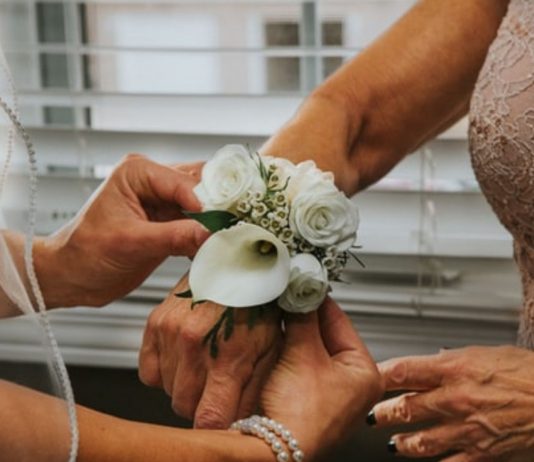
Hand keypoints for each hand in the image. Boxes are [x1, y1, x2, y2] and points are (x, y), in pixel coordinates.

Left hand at [34, 154, 209, 307]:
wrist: (72, 277)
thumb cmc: (85, 253)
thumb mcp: (130, 244)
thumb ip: (173, 236)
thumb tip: (210, 233)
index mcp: (138, 172)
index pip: (184, 182)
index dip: (206, 203)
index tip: (222, 226)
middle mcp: (153, 181)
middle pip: (200, 185)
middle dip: (216, 207)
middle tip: (231, 229)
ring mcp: (162, 201)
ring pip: (203, 204)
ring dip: (213, 222)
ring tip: (224, 240)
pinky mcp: (168, 222)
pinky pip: (197, 223)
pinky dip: (205, 235)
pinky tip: (210, 248)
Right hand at [139, 274, 281, 428]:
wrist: (238, 259)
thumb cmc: (259, 299)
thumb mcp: (271, 345)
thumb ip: (255, 386)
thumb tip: (244, 418)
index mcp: (227, 356)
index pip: (209, 420)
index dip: (216, 426)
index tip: (222, 418)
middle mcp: (193, 347)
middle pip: (184, 408)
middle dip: (202, 403)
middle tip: (218, 385)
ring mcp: (170, 334)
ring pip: (168, 390)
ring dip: (185, 385)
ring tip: (206, 361)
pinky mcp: (155, 324)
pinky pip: (149, 372)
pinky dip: (164, 371)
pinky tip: (184, 356)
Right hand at [261, 298, 382, 458]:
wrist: (273, 449)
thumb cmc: (301, 415)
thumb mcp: (302, 353)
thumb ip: (303, 317)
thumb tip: (302, 290)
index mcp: (365, 373)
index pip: (341, 321)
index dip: (319, 300)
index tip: (304, 284)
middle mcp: (352, 385)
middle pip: (325, 335)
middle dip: (304, 317)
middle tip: (288, 297)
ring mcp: (330, 393)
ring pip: (310, 349)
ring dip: (294, 332)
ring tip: (280, 314)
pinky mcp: (309, 399)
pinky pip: (300, 364)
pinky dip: (288, 350)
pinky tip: (276, 339)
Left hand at [371, 346, 533, 460]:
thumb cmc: (528, 373)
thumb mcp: (487, 353)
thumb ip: (455, 359)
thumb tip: (435, 359)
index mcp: (454, 368)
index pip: (403, 371)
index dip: (380, 375)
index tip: (368, 378)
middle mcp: (455, 399)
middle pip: (405, 407)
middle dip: (383, 413)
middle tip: (371, 415)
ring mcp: (466, 429)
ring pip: (421, 440)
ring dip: (402, 443)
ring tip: (393, 443)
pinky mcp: (482, 453)